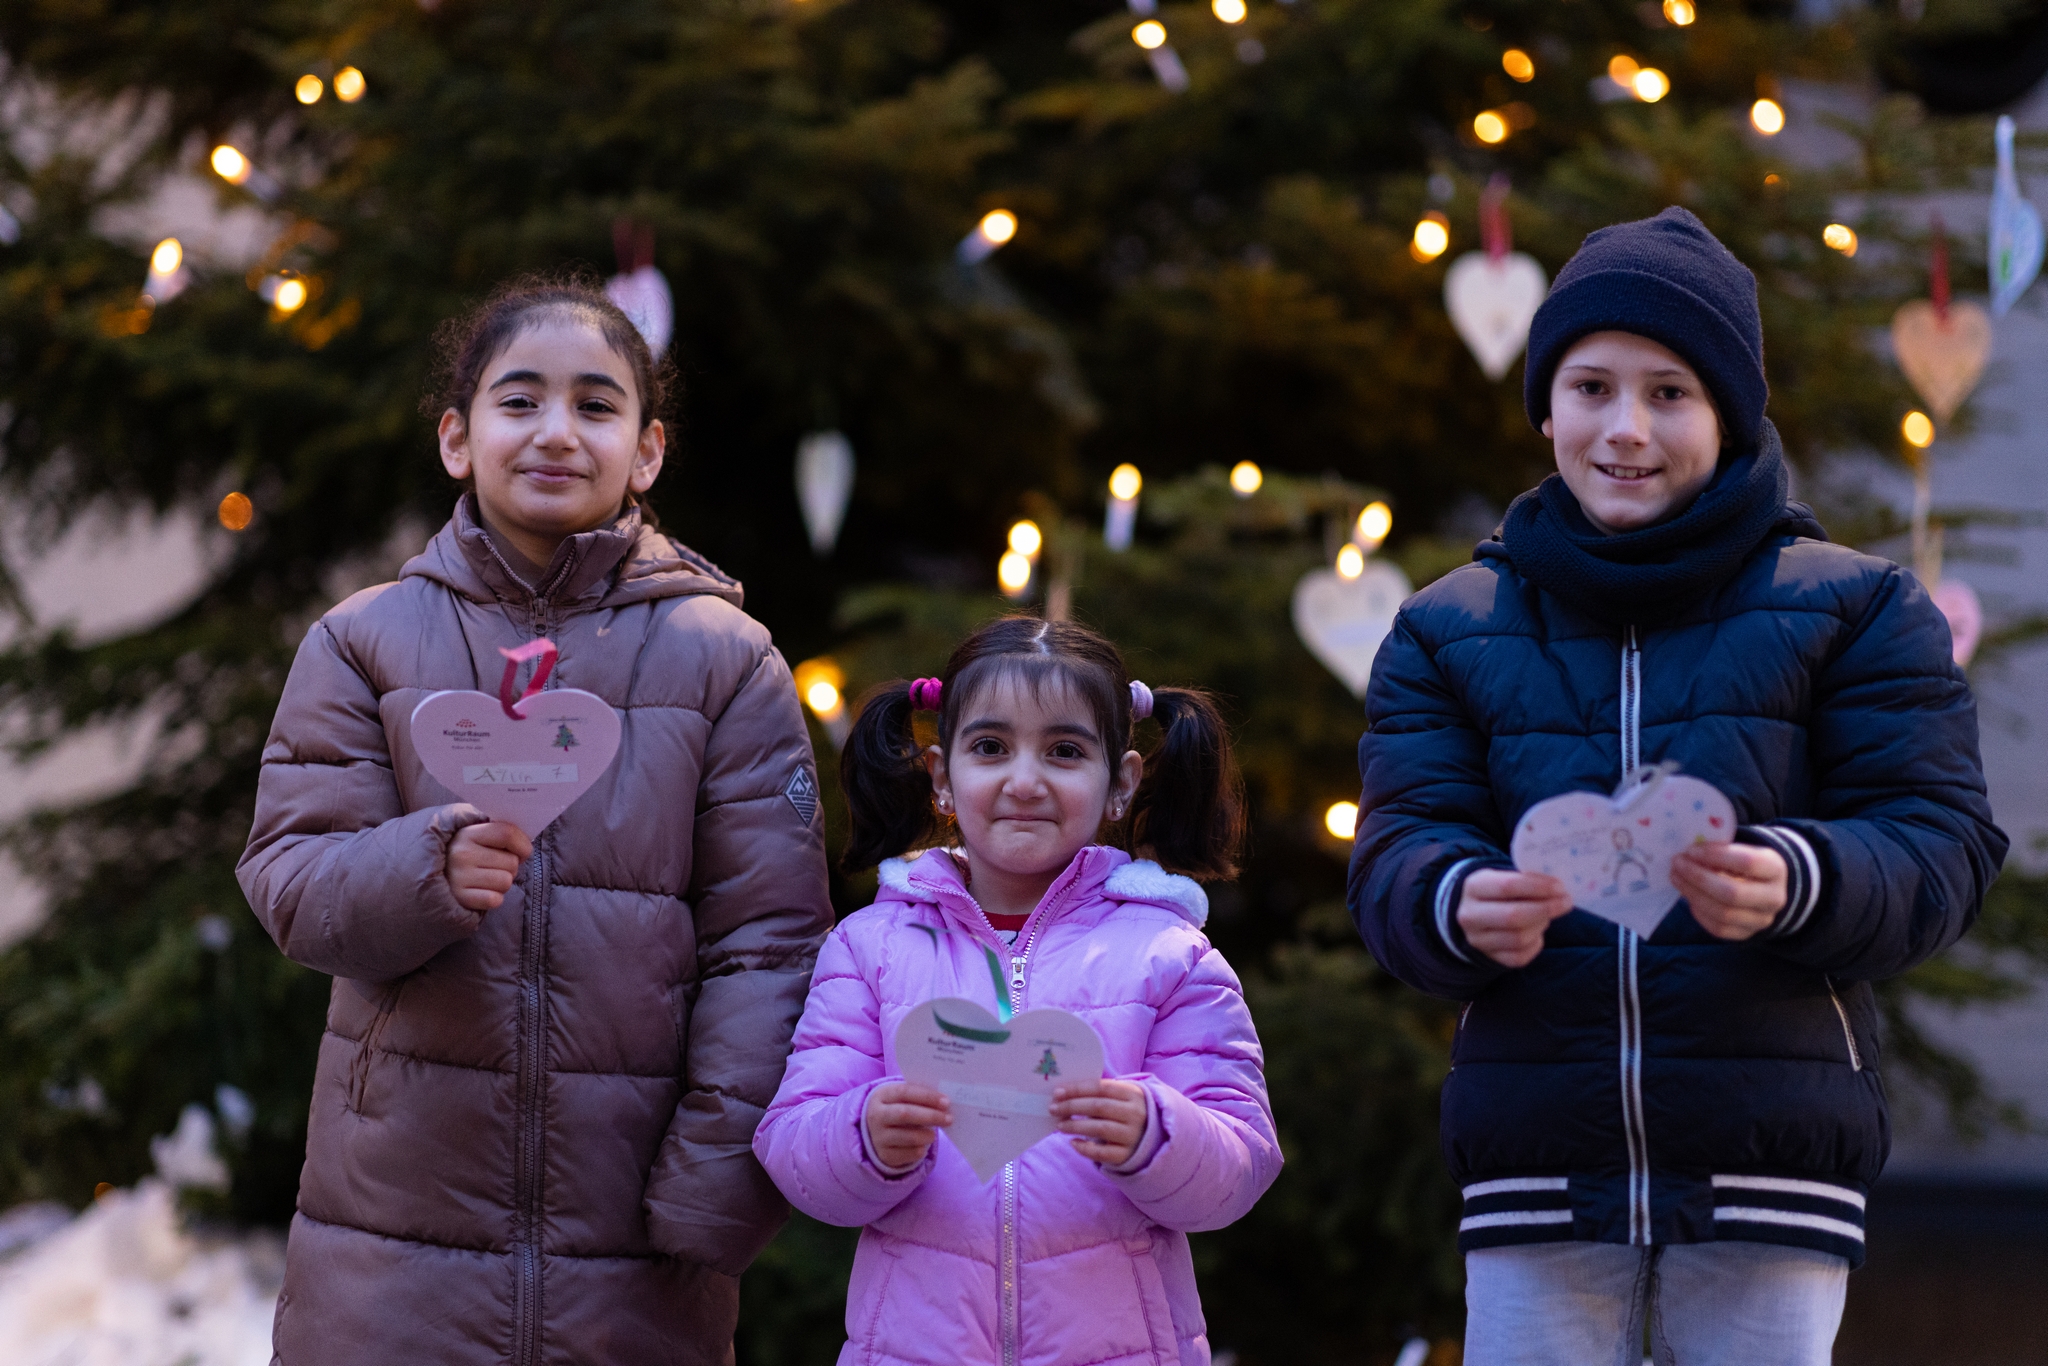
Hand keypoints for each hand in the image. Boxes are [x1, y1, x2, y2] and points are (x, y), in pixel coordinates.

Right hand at [446, 821, 533, 912]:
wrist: (429, 876)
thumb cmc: (464, 855)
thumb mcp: (475, 836)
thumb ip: (498, 833)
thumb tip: (525, 845)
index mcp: (468, 833)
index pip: (507, 833)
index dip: (523, 844)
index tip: (523, 852)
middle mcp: (461, 854)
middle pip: (511, 861)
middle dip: (511, 867)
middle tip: (496, 868)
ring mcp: (459, 877)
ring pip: (506, 881)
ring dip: (503, 883)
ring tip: (488, 879)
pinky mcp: (459, 898)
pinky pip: (495, 900)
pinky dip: (494, 898)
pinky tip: (482, 892)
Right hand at [865, 1082, 950, 1170]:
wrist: (875, 1130)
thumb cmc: (897, 1108)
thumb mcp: (902, 1098)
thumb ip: (920, 1096)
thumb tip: (944, 1103)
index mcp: (882, 1095)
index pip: (905, 1092)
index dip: (927, 1097)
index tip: (946, 1102)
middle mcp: (876, 1116)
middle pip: (905, 1114)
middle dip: (930, 1116)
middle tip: (949, 1119)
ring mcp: (879, 1137)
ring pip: (908, 1137)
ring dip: (926, 1135)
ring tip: (934, 1134)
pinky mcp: (885, 1154)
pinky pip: (908, 1154)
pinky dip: (920, 1150)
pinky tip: (924, 1145)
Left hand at [1051, 1079, 1147, 1166]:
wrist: (1151, 1138)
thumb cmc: (1126, 1112)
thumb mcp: (1121, 1097)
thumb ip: (1099, 1093)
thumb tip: (1063, 1094)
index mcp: (1133, 1094)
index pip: (1101, 1087)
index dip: (1077, 1089)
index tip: (1057, 1092)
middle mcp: (1135, 1114)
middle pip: (1098, 1107)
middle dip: (1072, 1106)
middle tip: (1053, 1108)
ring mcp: (1132, 1135)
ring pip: (1099, 1129)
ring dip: (1075, 1125)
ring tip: (1060, 1125)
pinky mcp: (1127, 1155)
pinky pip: (1102, 1153)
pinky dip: (1085, 1149)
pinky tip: (1073, 1143)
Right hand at [1456, 869, 1573, 967]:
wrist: (1474, 913)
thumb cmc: (1498, 891)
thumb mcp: (1504, 876)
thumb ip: (1527, 880)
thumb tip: (1558, 889)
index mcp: (1473, 887)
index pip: (1508, 886)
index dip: (1538, 887)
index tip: (1560, 887)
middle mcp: (1470, 915)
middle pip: (1513, 917)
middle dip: (1546, 909)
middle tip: (1566, 902)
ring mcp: (1478, 940)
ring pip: (1519, 938)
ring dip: (1541, 926)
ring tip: (1547, 916)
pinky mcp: (1490, 957)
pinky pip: (1520, 957)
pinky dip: (1535, 944)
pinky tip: (1537, 933)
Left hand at [1673, 842, 1786, 941]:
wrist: (1766, 888)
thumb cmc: (1746, 863)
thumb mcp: (1742, 850)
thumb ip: (1720, 850)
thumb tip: (1689, 854)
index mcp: (1776, 869)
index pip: (1747, 862)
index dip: (1715, 856)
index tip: (1691, 850)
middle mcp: (1774, 898)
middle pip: (1732, 893)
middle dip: (1699, 878)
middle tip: (1677, 864)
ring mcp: (1762, 920)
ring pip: (1723, 914)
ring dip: (1693, 894)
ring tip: (1676, 877)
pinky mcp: (1746, 934)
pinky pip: (1718, 928)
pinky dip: (1699, 912)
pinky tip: (1689, 896)